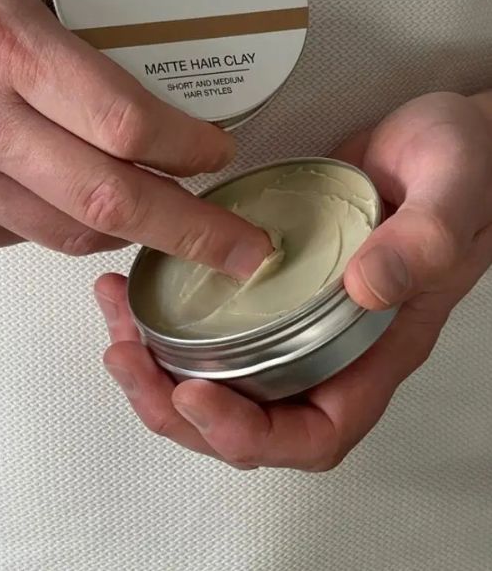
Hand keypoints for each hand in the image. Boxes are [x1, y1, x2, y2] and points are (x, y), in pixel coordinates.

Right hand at [0, 0, 270, 273]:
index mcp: (0, 42)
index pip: (120, 120)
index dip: (188, 146)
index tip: (222, 147)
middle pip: (108, 200)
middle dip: (193, 231)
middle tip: (245, 247)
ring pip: (69, 234)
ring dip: (136, 232)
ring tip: (178, 218)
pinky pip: (22, 238)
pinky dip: (71, 227)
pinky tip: (92, 203)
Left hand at [95, 91, 491, 469]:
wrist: (446, 136)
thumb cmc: (466, 168)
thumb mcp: (452, 193)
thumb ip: (422, 241)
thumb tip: (364, 289)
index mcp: (378, 346)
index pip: (313, 431)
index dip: (250, 437)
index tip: (194, 398)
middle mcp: (332, 342)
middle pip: (249, 418)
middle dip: (176, 408)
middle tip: (126, 360)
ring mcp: (298, 313)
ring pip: (221, 375)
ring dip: (159, 369)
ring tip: (116, 330)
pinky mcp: (271, 278)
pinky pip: (215, 320)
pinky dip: (167, 318)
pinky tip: (136, 290)